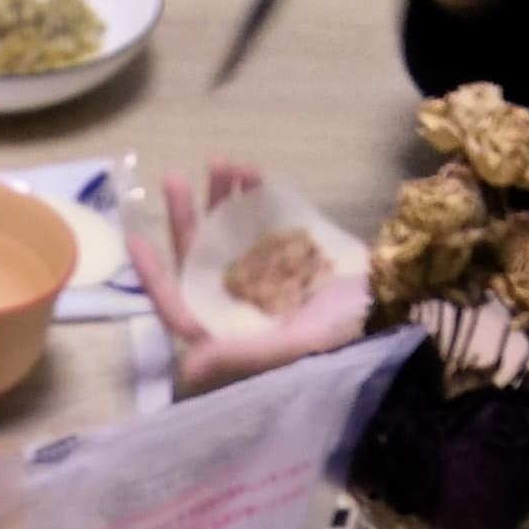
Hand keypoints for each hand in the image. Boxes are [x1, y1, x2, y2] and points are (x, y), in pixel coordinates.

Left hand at [128, 160, 368, 397]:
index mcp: (229, 334)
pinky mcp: (288, 252)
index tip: (134, 240)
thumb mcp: (290, 348)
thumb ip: (238, 354)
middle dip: (186, 220)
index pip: (179, 308)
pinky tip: (251, 172)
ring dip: (222, 199)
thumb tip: (187, 367)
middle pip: (199, 262)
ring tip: (224, 162)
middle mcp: (238, 306)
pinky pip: (262, 222)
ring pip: (228, 236)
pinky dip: (256, 197)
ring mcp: (262, 276)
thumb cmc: (343, 337)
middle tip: (175, 178)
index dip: (153, 278)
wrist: (394, 310)